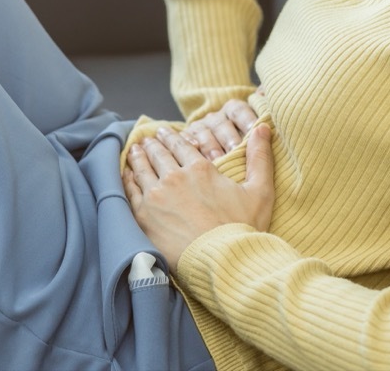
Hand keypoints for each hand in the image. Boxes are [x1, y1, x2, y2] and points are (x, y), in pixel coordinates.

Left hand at [123, 124, 274, 271]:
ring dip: (138, 157)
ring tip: (134, 150)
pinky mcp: (144, 216)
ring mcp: (157, 196)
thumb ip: (260, 157)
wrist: (222, 261)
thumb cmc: (243, 228)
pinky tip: (125, 174)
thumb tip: (263, 127)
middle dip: (152, 144)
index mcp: (201, 168)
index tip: (164, 132)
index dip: (171, 137)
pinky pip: (130, 191)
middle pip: (159, 154)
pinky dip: (127, 179)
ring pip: (142, 169)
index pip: (181, 145)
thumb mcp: (261, 190)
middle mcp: (175, 177)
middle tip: (146, 139)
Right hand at [182, 98, 258, 160]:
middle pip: (222, 124)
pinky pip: (185, 139)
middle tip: (236, 149)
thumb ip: (262, 106)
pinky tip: (194, 149)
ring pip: (204, 133)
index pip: (240, 110)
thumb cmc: (244, 138)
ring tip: (218, 159)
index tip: (256, 130)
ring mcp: (200, 128)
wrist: (216, 149)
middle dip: (229, 137)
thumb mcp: (255, 124)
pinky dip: (189, 143)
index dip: (247, 119)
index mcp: (234, 110)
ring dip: (211, 146)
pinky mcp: (186, 139)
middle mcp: (216, 117)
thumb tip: (265, 90)